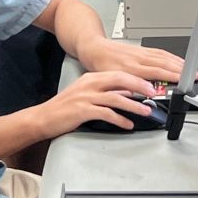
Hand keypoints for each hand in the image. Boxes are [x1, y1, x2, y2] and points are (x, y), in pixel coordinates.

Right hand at [40, 70, 157, 135]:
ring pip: (116, 98)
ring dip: (133, 105)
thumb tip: (126, 94)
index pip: (118, 74)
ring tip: (145, 111)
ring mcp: (86, 97)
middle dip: (139, 86)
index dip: (136, 79)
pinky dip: (120, 119)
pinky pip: (106, 114)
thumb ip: (105, 92)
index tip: (150, 84)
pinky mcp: (83, 110)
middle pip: (119, 80)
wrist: (44, 117)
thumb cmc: (64, 107)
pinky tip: (128, 124)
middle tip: (153, 92)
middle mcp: (89, 84)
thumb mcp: (85, 93)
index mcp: (91, 77)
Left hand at [80, 37, 183, 84]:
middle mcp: (138, 59)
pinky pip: (159, 52)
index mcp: (131, 68)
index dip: (171, 77)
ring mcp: (141, 53)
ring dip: (179, 63)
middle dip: (182, 70)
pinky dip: (171, 56)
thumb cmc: (100, 64)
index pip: (156, 72)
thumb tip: (143, 94)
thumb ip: (127, 88)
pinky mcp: (142, 49)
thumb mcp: (111, 80)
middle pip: (164, 64)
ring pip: (164, 57)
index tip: (183, 81)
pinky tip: (177, 60)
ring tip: (191, 69)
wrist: (93, 48)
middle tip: (195, 76)